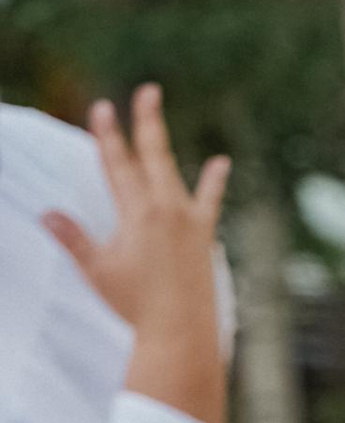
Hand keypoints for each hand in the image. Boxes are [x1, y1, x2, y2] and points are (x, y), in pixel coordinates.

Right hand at [43, 86, 231, 422]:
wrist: (181, 331)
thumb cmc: (135, 305)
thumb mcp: (98, 271)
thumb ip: (73, 239)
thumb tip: (46, 214)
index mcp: (138, 213)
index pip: (117, 165)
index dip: (108, 135)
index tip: (101, 107)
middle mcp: (167, 209)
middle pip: (153, 156)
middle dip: (145, 122)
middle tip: (147, 91)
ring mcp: (190, 221)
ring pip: (176, 172)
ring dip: (166, 143)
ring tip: (163, 113)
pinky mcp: (206, 236)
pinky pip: (210, 201)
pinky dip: (214, 182)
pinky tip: (220, 164)